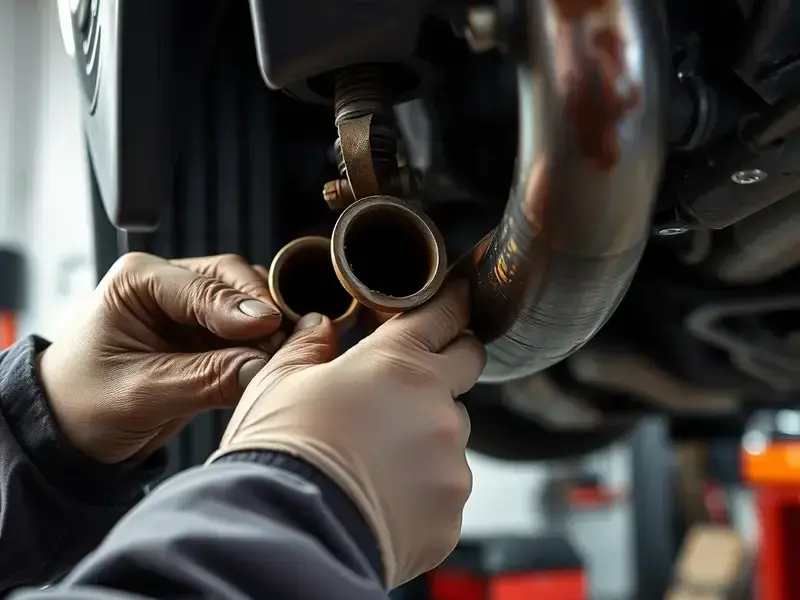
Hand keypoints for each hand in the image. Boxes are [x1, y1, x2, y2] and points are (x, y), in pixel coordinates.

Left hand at [38, 252, 283, 464]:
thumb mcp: (141, 394)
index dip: (241, 308)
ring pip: (248, 306)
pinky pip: (248, 335)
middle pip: (234, 282)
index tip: (271, 328)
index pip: (203, 285)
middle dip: (260, 314)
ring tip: (280, 360)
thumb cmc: (82, 405)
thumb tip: (262, 367)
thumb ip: (205, 379)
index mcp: (138, 280)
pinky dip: (263, 349)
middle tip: (282, 347)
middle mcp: (168, 284)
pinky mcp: (207, 336)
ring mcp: (191, 309)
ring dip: (267, 331)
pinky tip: (271, 368)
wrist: (67, 434)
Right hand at [210, 281, 485, 587]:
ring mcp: (450, 463)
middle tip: (414, 376)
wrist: (285, 534)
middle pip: (467, 365)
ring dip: (426, 435)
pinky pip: (444, 489)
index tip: (458, 298)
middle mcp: (437, 407)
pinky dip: (421, 489)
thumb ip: (307, 346)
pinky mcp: (450, 513)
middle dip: (450, 360)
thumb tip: (319, 327)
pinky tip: (379, 499)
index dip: (452, 303)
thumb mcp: (278, 383)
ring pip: (451, 433)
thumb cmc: (278, 453)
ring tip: (374, 460)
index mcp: (398, 363)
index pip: (443, 315)